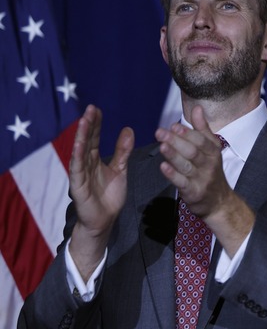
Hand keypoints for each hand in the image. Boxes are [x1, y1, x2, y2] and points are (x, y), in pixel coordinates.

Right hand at [68, 105, 133, 278]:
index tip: (97, 109)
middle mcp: (85, 164)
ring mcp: (80, 174)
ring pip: (80, 152)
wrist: (105, 220)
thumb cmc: (109, 195)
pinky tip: (79, 146)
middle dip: (88, 125)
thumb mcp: (120, 169)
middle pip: (86, 141)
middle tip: (91, 109)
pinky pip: (77, 170)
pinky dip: (77, 157)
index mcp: (94, 159)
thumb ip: (123, 151)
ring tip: (84, 121)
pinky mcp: (78, 186)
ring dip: (81, 137)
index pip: (94, 138)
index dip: (95, 124)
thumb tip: (128, 129)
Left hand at [155, 105, 229, 218]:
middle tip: (160, 132)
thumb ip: (202, 129)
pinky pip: (182, 182)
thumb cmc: (210, 171)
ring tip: (161, 146)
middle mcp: (209, 165)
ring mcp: (202, 179)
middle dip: (176, 141)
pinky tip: (163, 166)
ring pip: (187, 165)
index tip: (174, 126)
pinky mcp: (193, 192)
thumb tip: (197, 108)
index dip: (188, 133)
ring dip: (173, 155)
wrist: (219, 202)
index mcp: (213, 152)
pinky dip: (172, 174)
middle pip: (193, 151)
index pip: (201, 140)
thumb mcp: (211, 149)